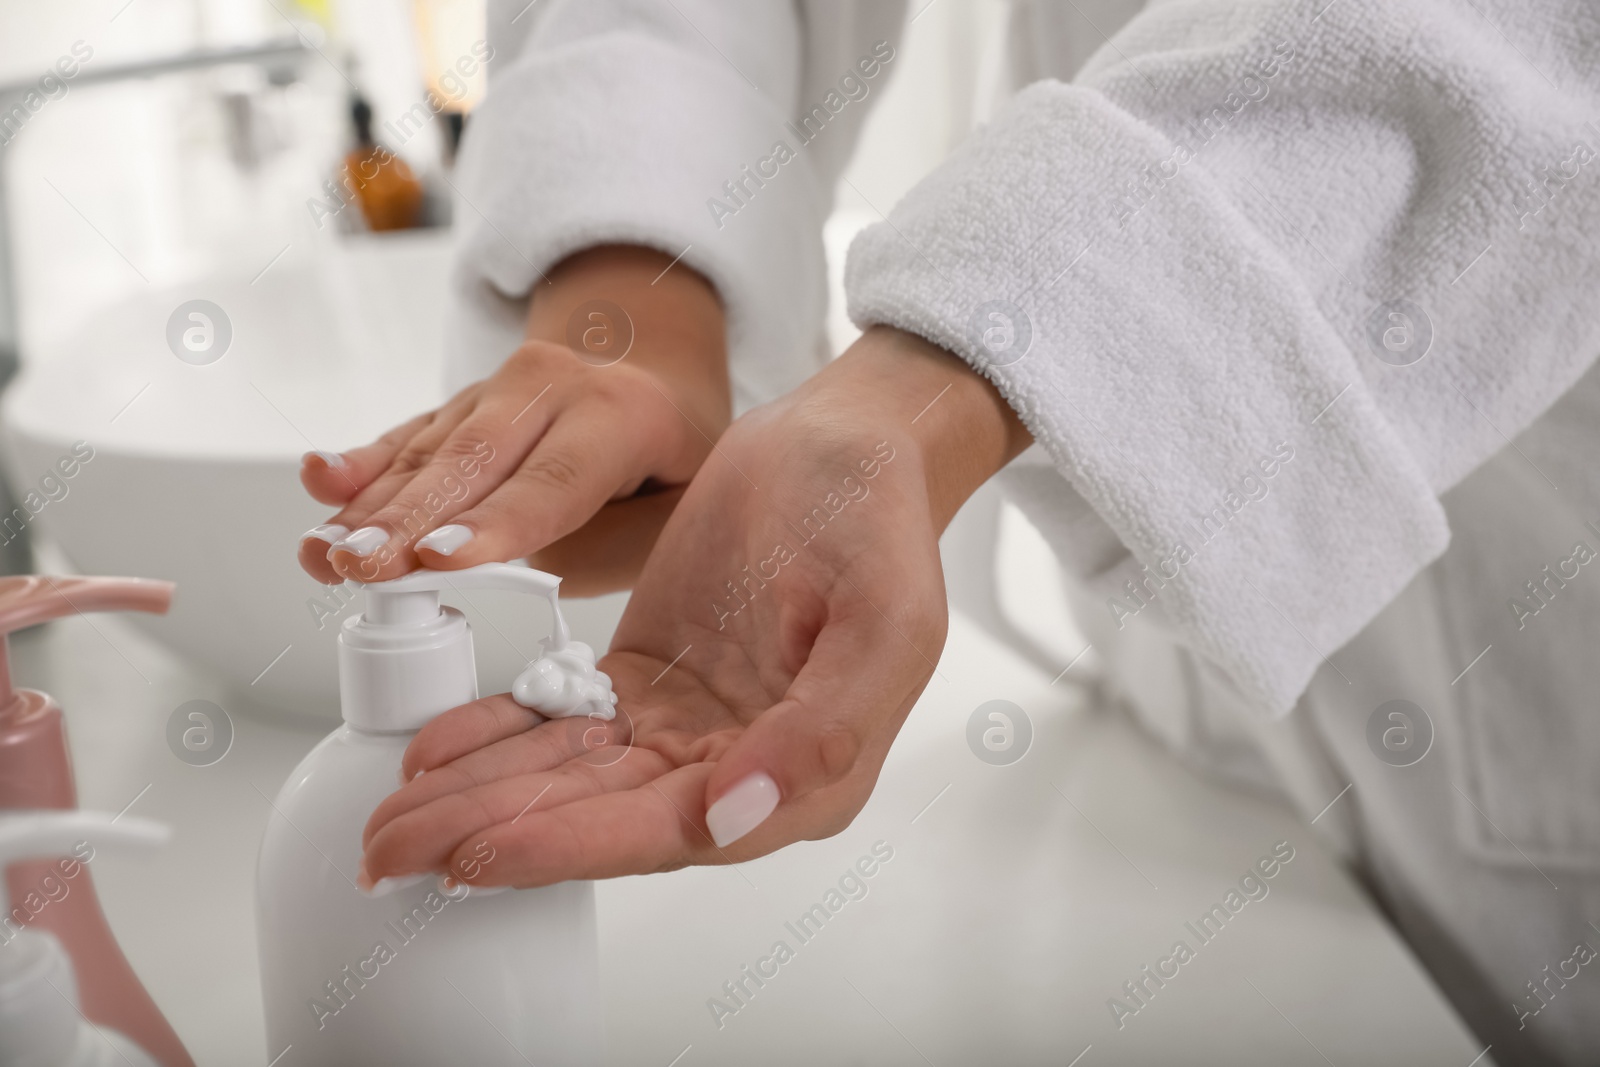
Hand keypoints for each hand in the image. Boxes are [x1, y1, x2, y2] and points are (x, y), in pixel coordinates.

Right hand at [297, 245, 727, 592]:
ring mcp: (500, 389)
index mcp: (624, 413)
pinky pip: (409, 438)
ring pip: (432, 452)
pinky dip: (364, 465)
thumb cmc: (672, 469)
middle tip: (361, 566)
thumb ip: (606, 544)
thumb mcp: (679, 513)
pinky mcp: (460, 405)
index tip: (440, 558)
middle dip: (410, 519)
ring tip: (325, 551)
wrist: (659, 384)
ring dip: (373, 506)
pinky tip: (322, 480)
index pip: (555, 478)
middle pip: (475, 461)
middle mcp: (555, 386)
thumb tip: (507, 566)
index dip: (496, 523)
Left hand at [359, 327, 1030, 887]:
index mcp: (808, 771)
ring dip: (480, 798)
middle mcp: (740, 767)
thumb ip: (826, 728)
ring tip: (390, 819)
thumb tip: (736, 812)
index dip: (572, 846)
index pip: (672, 829)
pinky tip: (435, 752)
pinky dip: (497, 736)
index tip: (483, 854)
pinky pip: (561, 722)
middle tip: (392, 853)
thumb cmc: (874, 519)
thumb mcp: (885, 619)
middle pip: (602, 817)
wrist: (839, 444)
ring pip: (569, 778)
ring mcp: (687, 727)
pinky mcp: (646, 683)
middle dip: (496, 835)